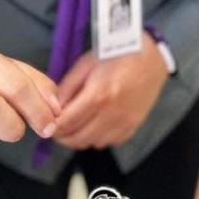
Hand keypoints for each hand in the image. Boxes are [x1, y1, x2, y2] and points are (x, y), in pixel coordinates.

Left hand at [53, 32, 168, 149]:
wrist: (151, 56)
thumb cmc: (116, 55)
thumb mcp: (86, 64)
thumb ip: (67, 88)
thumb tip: (53, 109)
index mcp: (98, 95)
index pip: (67, 123)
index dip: (52, 127)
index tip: (47, 124)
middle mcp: (112, 113)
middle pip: (78, 139)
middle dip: (63, 136)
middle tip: (58, 127)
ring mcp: (125, 122)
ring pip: (93, 143)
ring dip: (80, 138)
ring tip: (76, 125)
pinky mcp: (134, 125)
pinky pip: (110, 142)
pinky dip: (99, 138)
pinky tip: (95, 125)